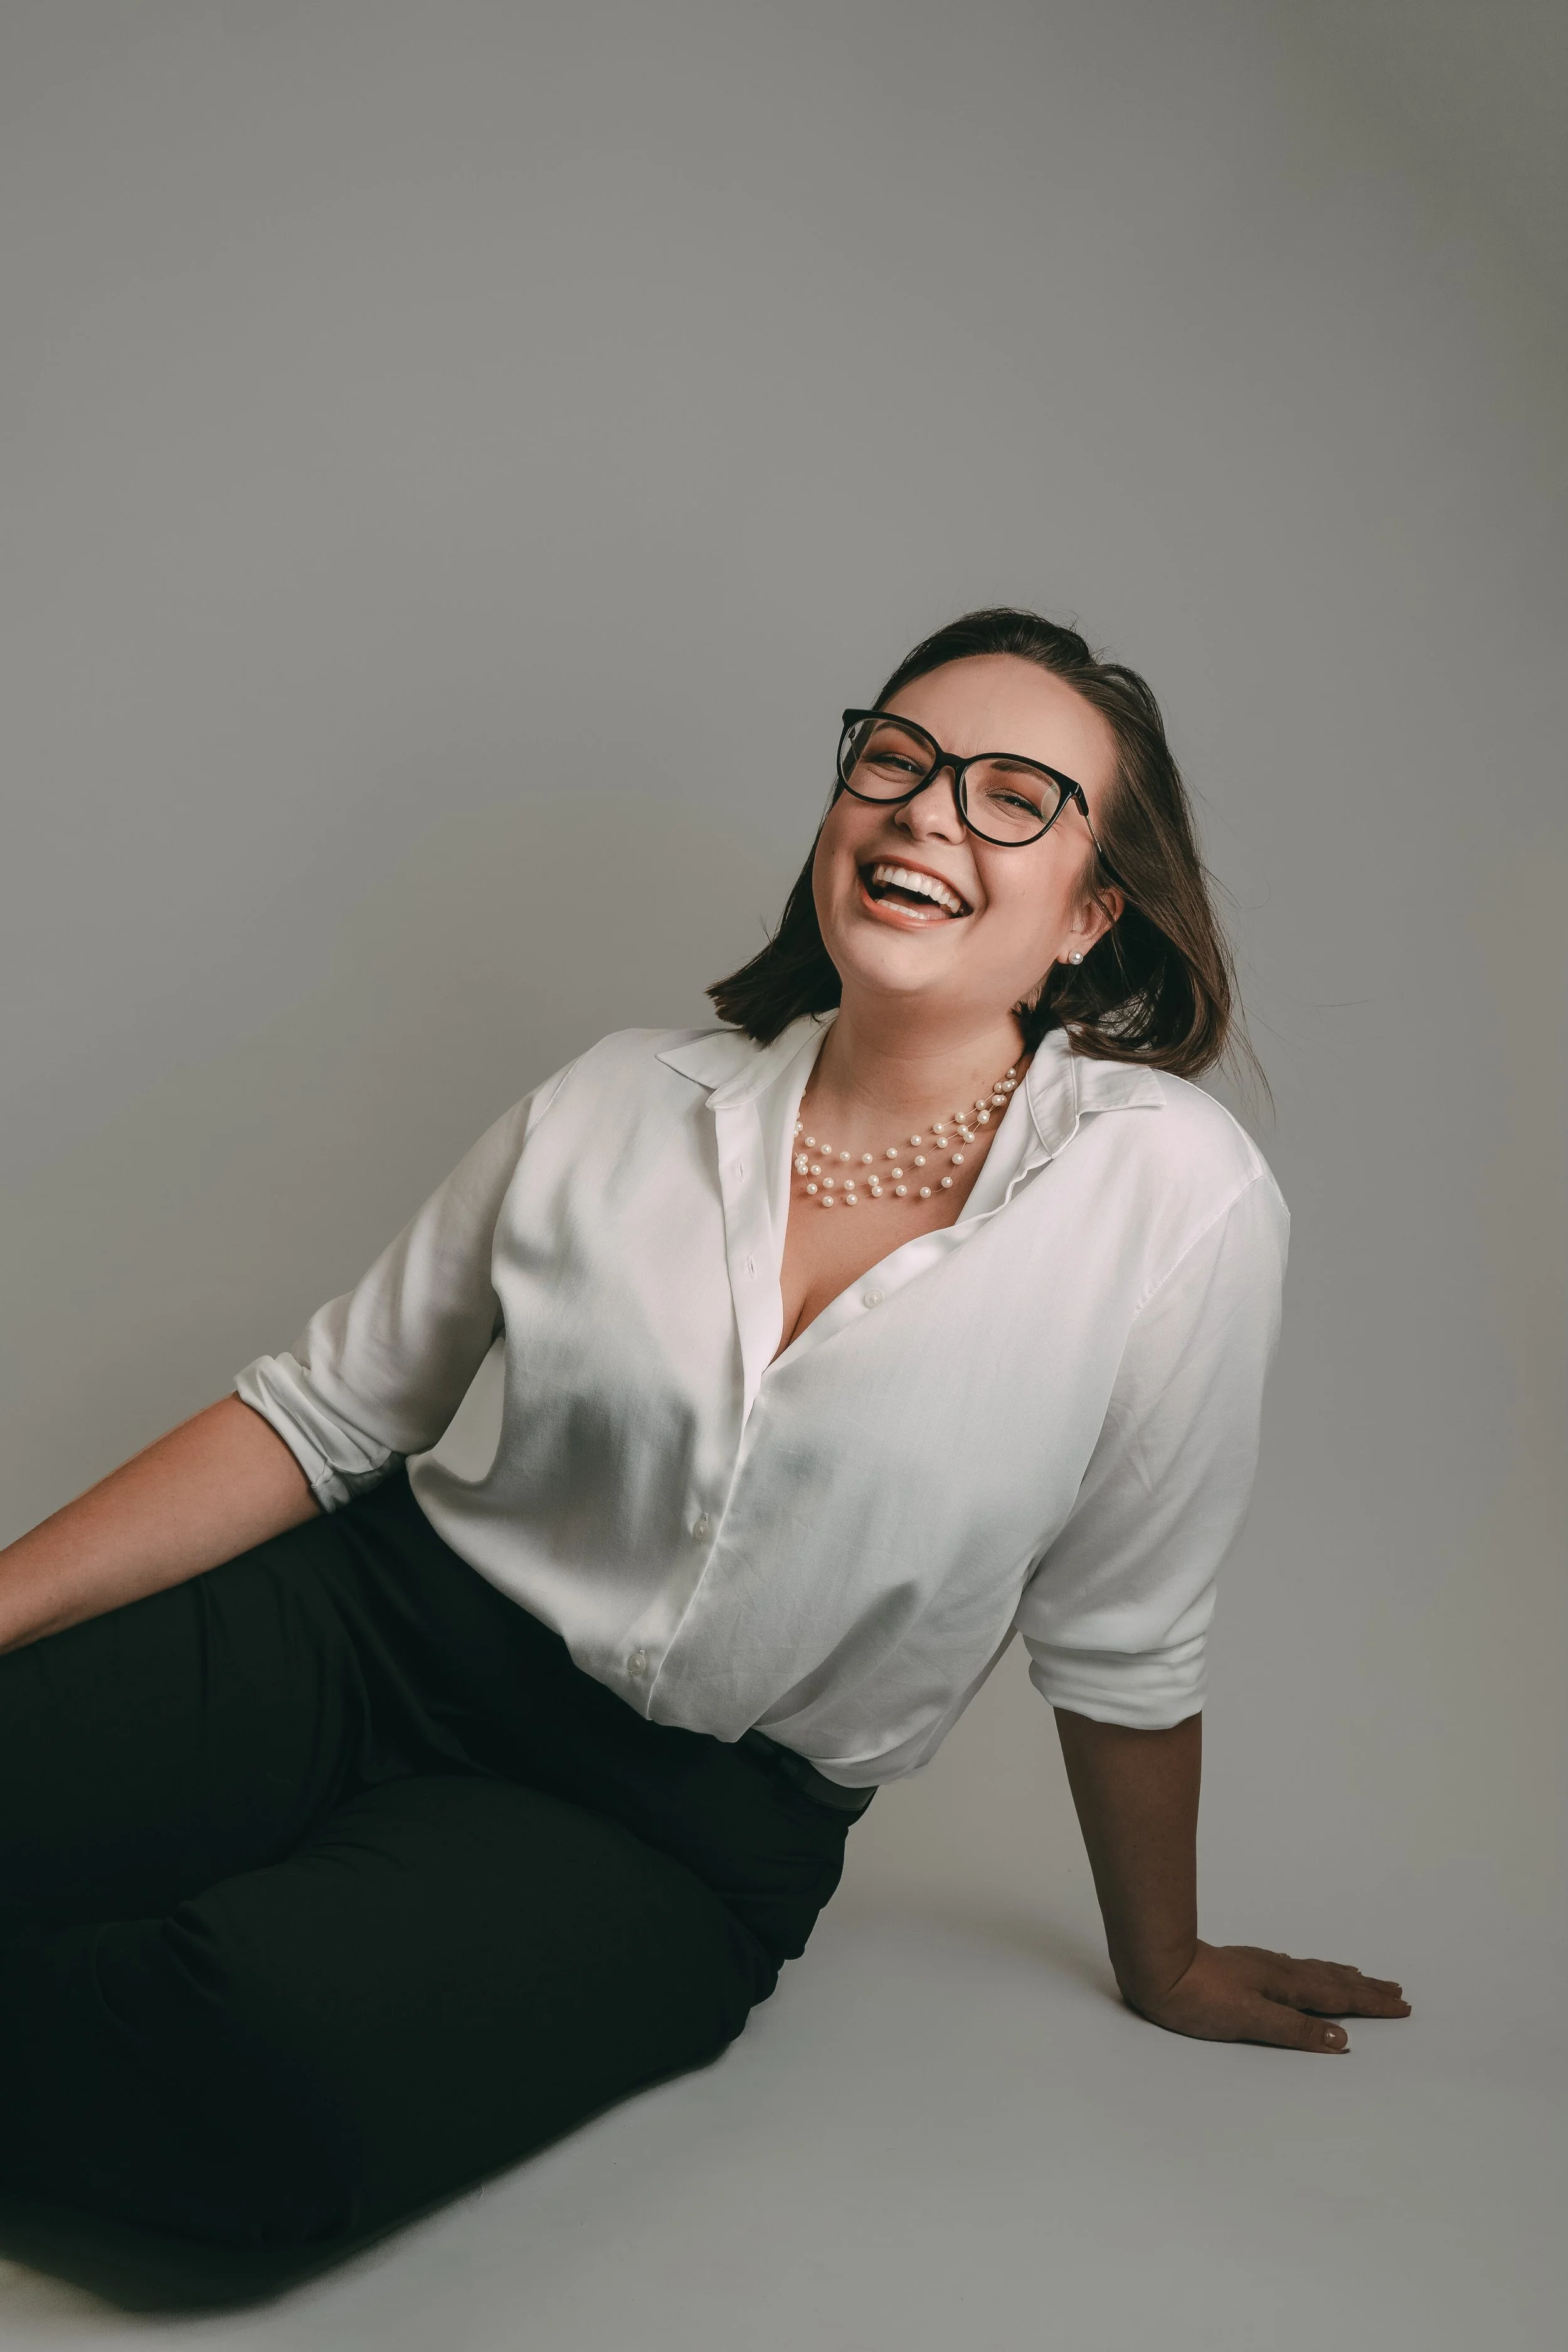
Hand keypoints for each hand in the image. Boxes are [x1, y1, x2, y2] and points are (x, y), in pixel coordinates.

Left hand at [1124, 1938, 1411, 2051]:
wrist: (1156, 1966)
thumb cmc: (1198, 1998)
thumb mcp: (1250, 2020)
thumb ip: (1295, 2030)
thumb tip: (1342, 2040)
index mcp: (1284, 1987)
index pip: (1338, 1997)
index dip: (1371, 2003)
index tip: (1402, 2004)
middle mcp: (1277, 1972)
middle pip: (1331, 1980)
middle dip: (1365, 1988)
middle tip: (1396, 1990)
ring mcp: (1260, 1967)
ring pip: (1312, 1971)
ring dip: (1341, 1976)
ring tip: (1362, 1976)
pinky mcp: (1243, 1967)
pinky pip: (1293, 1968)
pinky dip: (1312, 1971)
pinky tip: (1304, 1971)